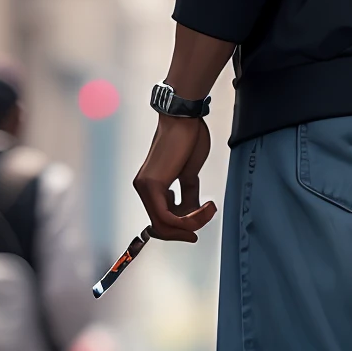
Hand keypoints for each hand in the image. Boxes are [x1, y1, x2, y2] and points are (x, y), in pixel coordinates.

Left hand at [133, 113, 216, 240]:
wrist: (184, 119)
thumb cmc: (187, 140)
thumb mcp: (189, 174)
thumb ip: (188, 194)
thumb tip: (192, 212)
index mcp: (151, 186)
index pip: (160, 219)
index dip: (179, 230)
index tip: (195, 231)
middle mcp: (143, 188)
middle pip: (160, 227)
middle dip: (185, 230)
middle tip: (204, 222)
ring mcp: (145, 187)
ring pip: (164, 224)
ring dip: (191, 223)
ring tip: (209, 209)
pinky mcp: (152, 185)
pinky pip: (166, 215)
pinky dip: (188, 218)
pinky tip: (204, 208)